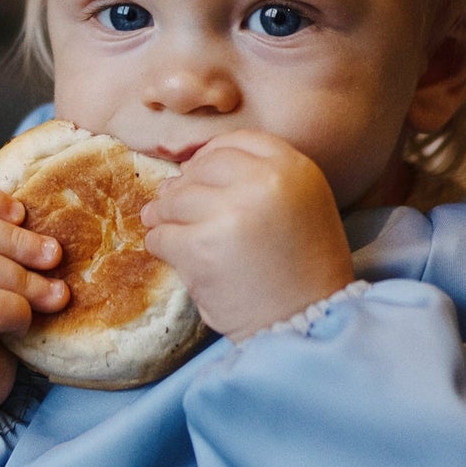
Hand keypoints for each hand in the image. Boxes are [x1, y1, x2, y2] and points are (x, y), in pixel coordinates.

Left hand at [140, 132, 355, 339]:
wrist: (305, 324)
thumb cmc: (304, 271)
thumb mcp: (303, 207)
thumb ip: (262, 180)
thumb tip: (188, 168)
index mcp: (294, 168)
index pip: (236, 142)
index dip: (211, 157)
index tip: (200, 176)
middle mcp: (264, 182)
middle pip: (201, 168)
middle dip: (184, 189)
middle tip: (176, 209)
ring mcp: (231, 213)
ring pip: (174, 199)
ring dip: (165, 216)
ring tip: (169, 231)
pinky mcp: (202, 247)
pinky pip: (162, 235)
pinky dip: (160, 245)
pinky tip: (173, 255)